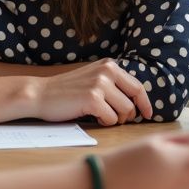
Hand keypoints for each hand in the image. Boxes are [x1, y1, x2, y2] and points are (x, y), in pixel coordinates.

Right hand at [36, 59, 152, 124]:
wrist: (40, 94)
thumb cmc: (67, 91)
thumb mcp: (93, 79)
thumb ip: (113, 84)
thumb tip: (137, 103)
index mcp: (110, 65)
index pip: (137, 86)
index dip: (145, 103)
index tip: (148, 114)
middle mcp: (107, 71)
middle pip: (133, 101)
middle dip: (128, 115)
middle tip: (117, 120)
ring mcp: (100, 84)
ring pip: (124, 111)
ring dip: (114, 119)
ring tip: (100, 115)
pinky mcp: (93, 99)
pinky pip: (111, 119)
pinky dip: (104, 122)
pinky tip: (93, 117)